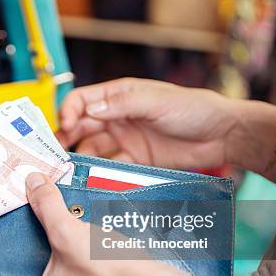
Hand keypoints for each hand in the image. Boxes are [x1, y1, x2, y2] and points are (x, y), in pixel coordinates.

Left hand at [11, 172, 183, 275]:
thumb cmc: (115, 275)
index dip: (25, 250)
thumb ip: (47, 205)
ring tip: (90, 243)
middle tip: (66, 233)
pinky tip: (110, 263)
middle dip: (56, 255)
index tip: (36, 234)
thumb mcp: (70, 231)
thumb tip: (34, 185)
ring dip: (80, 268)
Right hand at [56, 78, 237, 169]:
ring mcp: (125, 140)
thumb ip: (122, 104)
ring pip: (92, 148)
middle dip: (65, 137)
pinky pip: (110, 167)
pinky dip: (99, 173)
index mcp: (119, 96)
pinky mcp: (135, 160)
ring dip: (79, 156)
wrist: (221, 136)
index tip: (65, 127)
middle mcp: (117, 117)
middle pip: (81, 126)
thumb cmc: (192, 109)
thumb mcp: (156, 101)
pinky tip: (91, 179)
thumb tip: (89, 110)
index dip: (69, 112)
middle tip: (54, 153)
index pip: (82, 100)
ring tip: (69, 169)